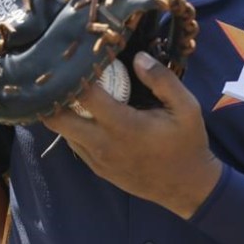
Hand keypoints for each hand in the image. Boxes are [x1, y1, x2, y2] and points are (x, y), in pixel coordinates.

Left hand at [42, 52, 223, 218]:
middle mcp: (103, 144)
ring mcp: (97, 160)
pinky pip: (74, 143)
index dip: (76, 74)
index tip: (78, 56)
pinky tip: (86, 111)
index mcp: (123, 127)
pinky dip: (73, 125)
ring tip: (72, 88)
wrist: (187, 187)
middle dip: (55, 95)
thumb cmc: (187, 143)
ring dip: (62, 111)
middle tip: (65, 74)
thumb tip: (137, 57)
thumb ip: (162, 80)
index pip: (84, 96)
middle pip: (57, 119)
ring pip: (61, 132)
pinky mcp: (97, 168)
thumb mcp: (186, 108)